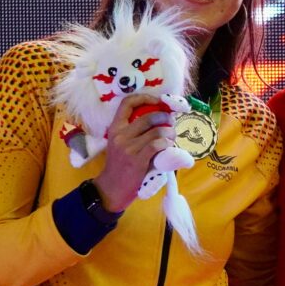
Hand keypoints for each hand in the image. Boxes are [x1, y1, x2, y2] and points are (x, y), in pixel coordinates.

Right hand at [92, 93, 175, 211]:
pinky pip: (157, 144)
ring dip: (169, 132)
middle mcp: (120, 135)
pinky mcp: (137, 160)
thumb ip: (135, 132)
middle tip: (171, 122)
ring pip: (156, 131)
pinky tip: (168, 146)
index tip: (158, 101)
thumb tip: (160, 119)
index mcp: (115, 128)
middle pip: (147, 116)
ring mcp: (128, 147)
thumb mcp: (122, 143)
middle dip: (164, 117)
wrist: (112, 187)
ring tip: (172, 137)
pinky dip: (167, 143)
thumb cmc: (121, 164)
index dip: (145, 98)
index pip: (127, 103)